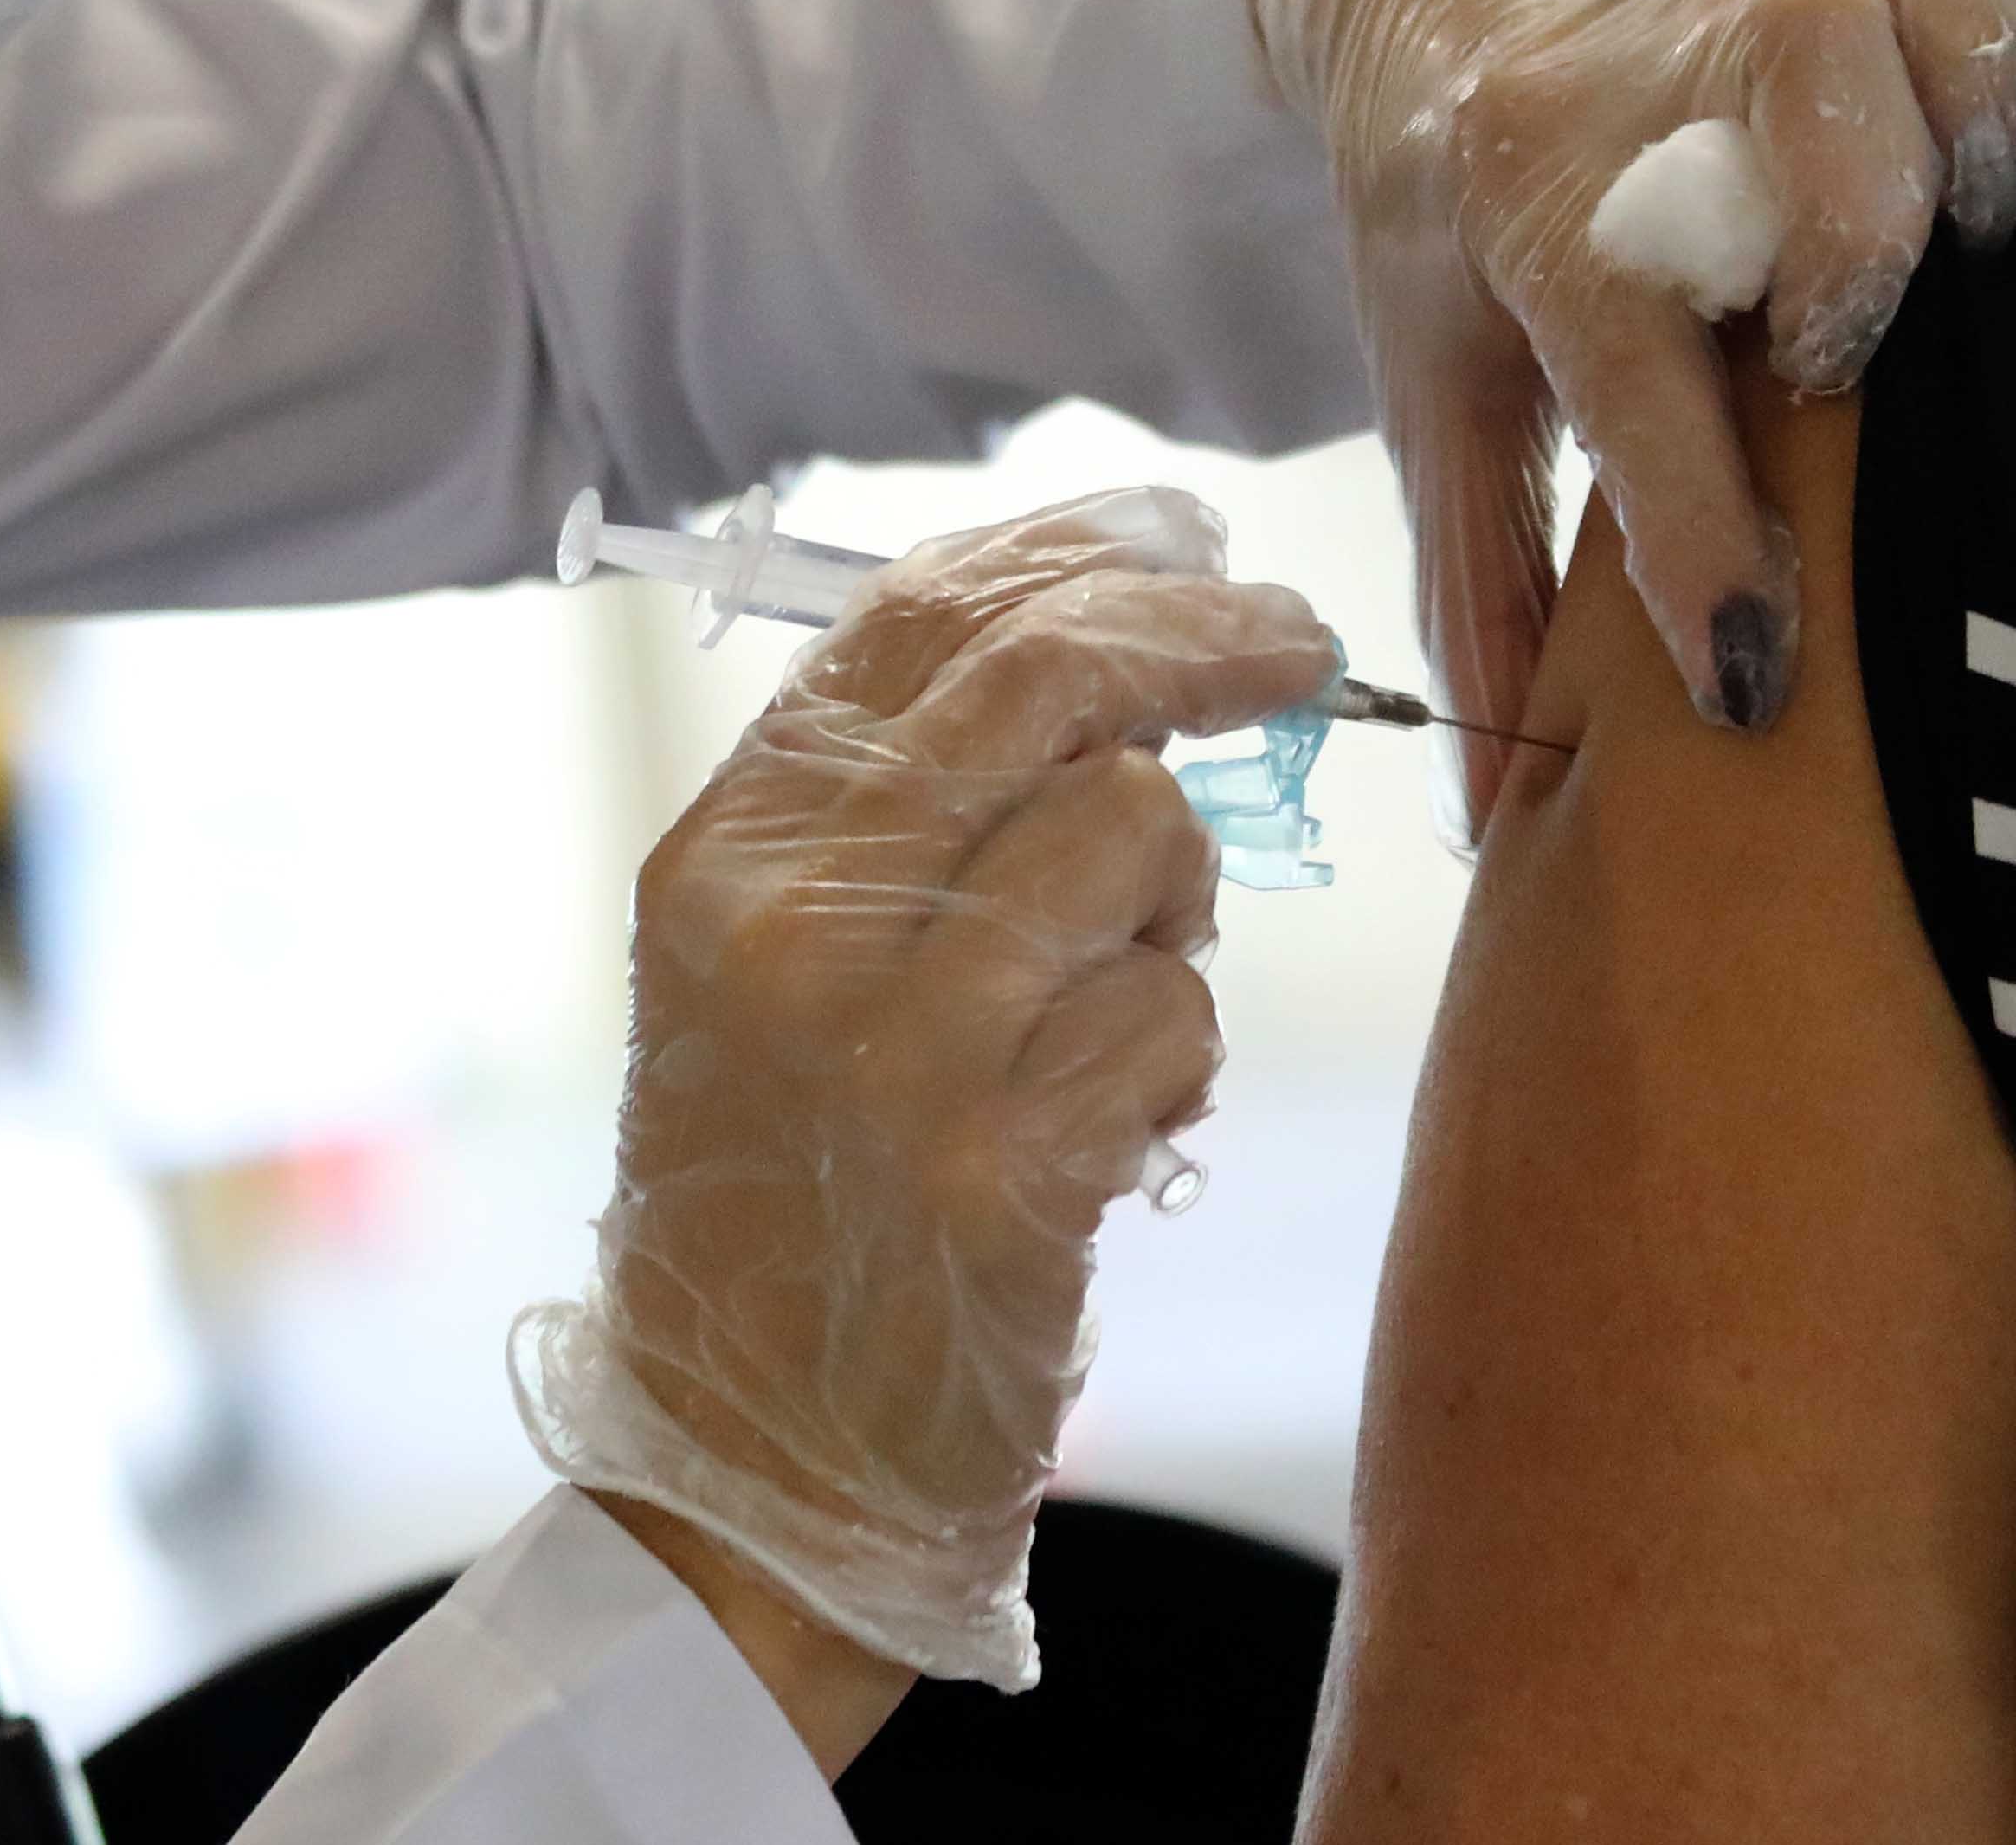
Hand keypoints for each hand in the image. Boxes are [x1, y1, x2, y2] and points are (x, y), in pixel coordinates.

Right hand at [515, 488, 1337, 1712]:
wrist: (747, 1473)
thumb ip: (888, 803)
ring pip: (1136, 832)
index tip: (1186, 544)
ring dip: (1176, 906)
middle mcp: (788, 932)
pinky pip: (1174, 1016)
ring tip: (1109, 1003)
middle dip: (1202, 633)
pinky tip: (1107, 1129)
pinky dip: (1175, 1061)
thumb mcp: (762, 973)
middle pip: (1044, 677)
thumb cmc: (784, 1200)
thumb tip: (1096, 610)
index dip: (1076, 552)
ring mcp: (896, 1054)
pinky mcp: (1004, 1177)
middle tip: (1297, 643)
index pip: (917, 620)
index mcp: (718, 857)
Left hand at [1255, 0, 2015, 761]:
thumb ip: (1488, 593)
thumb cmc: (1471, 229)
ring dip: (1969, 80)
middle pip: (1786, 65)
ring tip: (1989, 224)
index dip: (1697, 523)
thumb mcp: (1440, 399)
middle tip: (1855, 356)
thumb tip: (1505, 829)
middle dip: (1857, 217)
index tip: (1754, 670)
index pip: (1614, 349)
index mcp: (1516, 184)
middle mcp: (1639, 54)